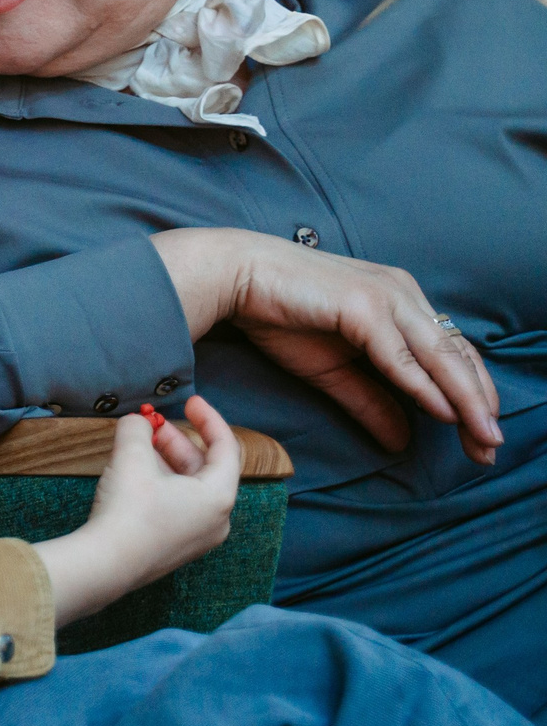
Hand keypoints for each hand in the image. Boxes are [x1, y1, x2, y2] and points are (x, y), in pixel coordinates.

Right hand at [34, 396, 241, 625]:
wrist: (105, 564)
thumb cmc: (127, 511)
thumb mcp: (131, 456)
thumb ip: (138, 428)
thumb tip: (137, 423)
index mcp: (218, 496)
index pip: (225, 447)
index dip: (208, 418)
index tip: (190, 400)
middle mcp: (216, 519)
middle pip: (204, 467)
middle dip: (177, 440)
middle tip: (152, 423)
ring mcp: (196, 536)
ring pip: (189, 487)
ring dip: (166, 461)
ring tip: (137, 446)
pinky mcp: (175, 547)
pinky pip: (178, 505)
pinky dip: (162, 483)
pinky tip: (134, 475)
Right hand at [154, 227, 499, 464]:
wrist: (234, 276)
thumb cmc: (277, 313)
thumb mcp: (332, 370)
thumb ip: (370, 400)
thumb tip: (402, 441)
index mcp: (401, 301)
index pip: (452, 352)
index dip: (472, 395)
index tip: (480, 437)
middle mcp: (404, 294)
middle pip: (458, 355)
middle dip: (480, 405)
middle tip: (491, 449)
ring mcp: (387, 297)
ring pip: (441, 357)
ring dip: (467, 401)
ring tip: (483, 438)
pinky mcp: (364, 306)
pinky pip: (403, 356)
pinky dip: (426, 386)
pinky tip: (444, 414)